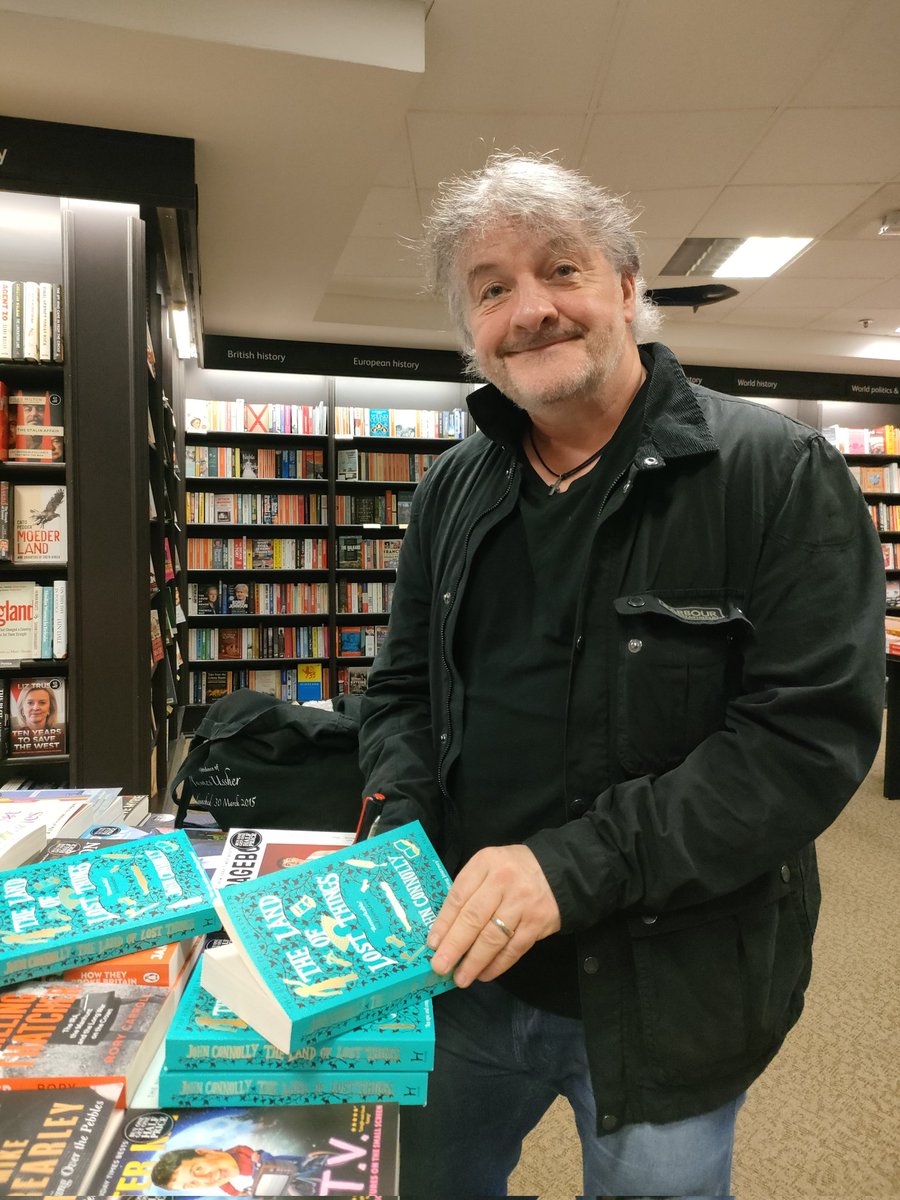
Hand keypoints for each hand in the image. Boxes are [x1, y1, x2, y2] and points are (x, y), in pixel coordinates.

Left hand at [427, 844, 560, 986]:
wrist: (559, 871)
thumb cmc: (514, 871)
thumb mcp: (489, 867)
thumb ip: (470, 891)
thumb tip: (445, 931)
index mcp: (485, 863)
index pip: (459, 896)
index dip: (443, 923)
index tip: (432, 944)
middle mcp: (503, 881)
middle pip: (473, 918)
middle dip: (454, 946)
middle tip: (440, 966)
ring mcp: (522, 902)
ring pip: (493, 937)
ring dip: (474, 961)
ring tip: (461, 978)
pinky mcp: (537, 922)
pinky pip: (514, 948)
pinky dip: (497, 964)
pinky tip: (484, 973)